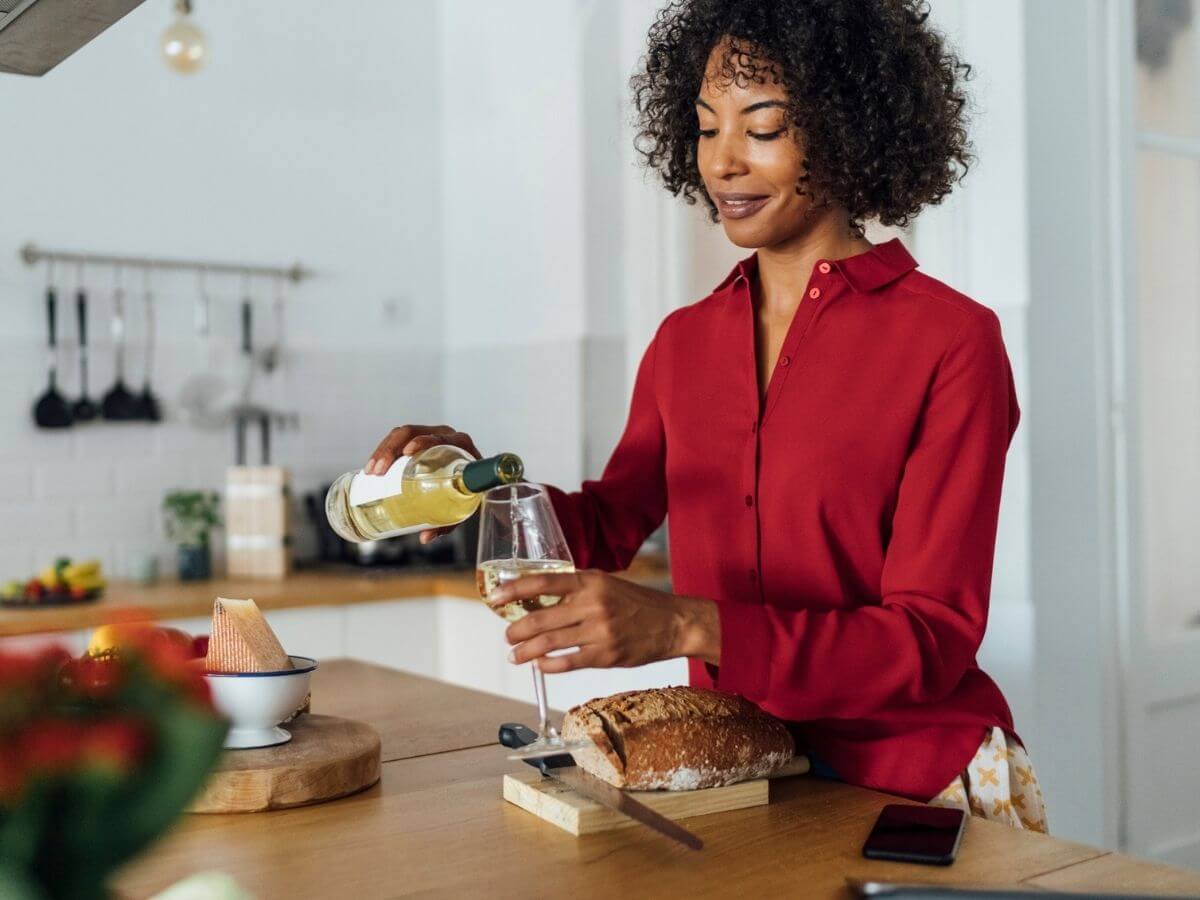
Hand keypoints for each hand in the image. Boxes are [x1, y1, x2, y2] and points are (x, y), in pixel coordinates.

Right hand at [364, 424, 480, 543]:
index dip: (422, 441)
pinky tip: (371, 468)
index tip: (407, 453)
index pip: (438, 436)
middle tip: (378, 471)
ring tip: (370, 472)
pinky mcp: (416, 441)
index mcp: (459, 444)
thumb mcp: (462, 506)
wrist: (474, 480)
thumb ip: (447, 522)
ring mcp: (428, 436)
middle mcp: (443, 435)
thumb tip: (424, 537)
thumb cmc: (470, 490)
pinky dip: (382, 452)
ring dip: (381, 451)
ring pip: (399, 436)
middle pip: (411, 432)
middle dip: (389, 450)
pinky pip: (396, 441)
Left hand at [492, 570, 720, 672]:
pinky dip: (549, 665)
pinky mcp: (606, 655)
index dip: (514, 589)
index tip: (495, 597)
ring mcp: (599, 631)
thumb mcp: (606, 584)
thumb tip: (538, 600)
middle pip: (539, 617)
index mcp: (590, 580)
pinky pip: (568, 662)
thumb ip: (576, 590)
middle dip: (516, 630)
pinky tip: (541, 665)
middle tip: (508, 635)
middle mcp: (592, 603)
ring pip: (549, 643)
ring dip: (525, 651)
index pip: (542, 581)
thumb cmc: (637, 603)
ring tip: (515, 656)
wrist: (673, 623)